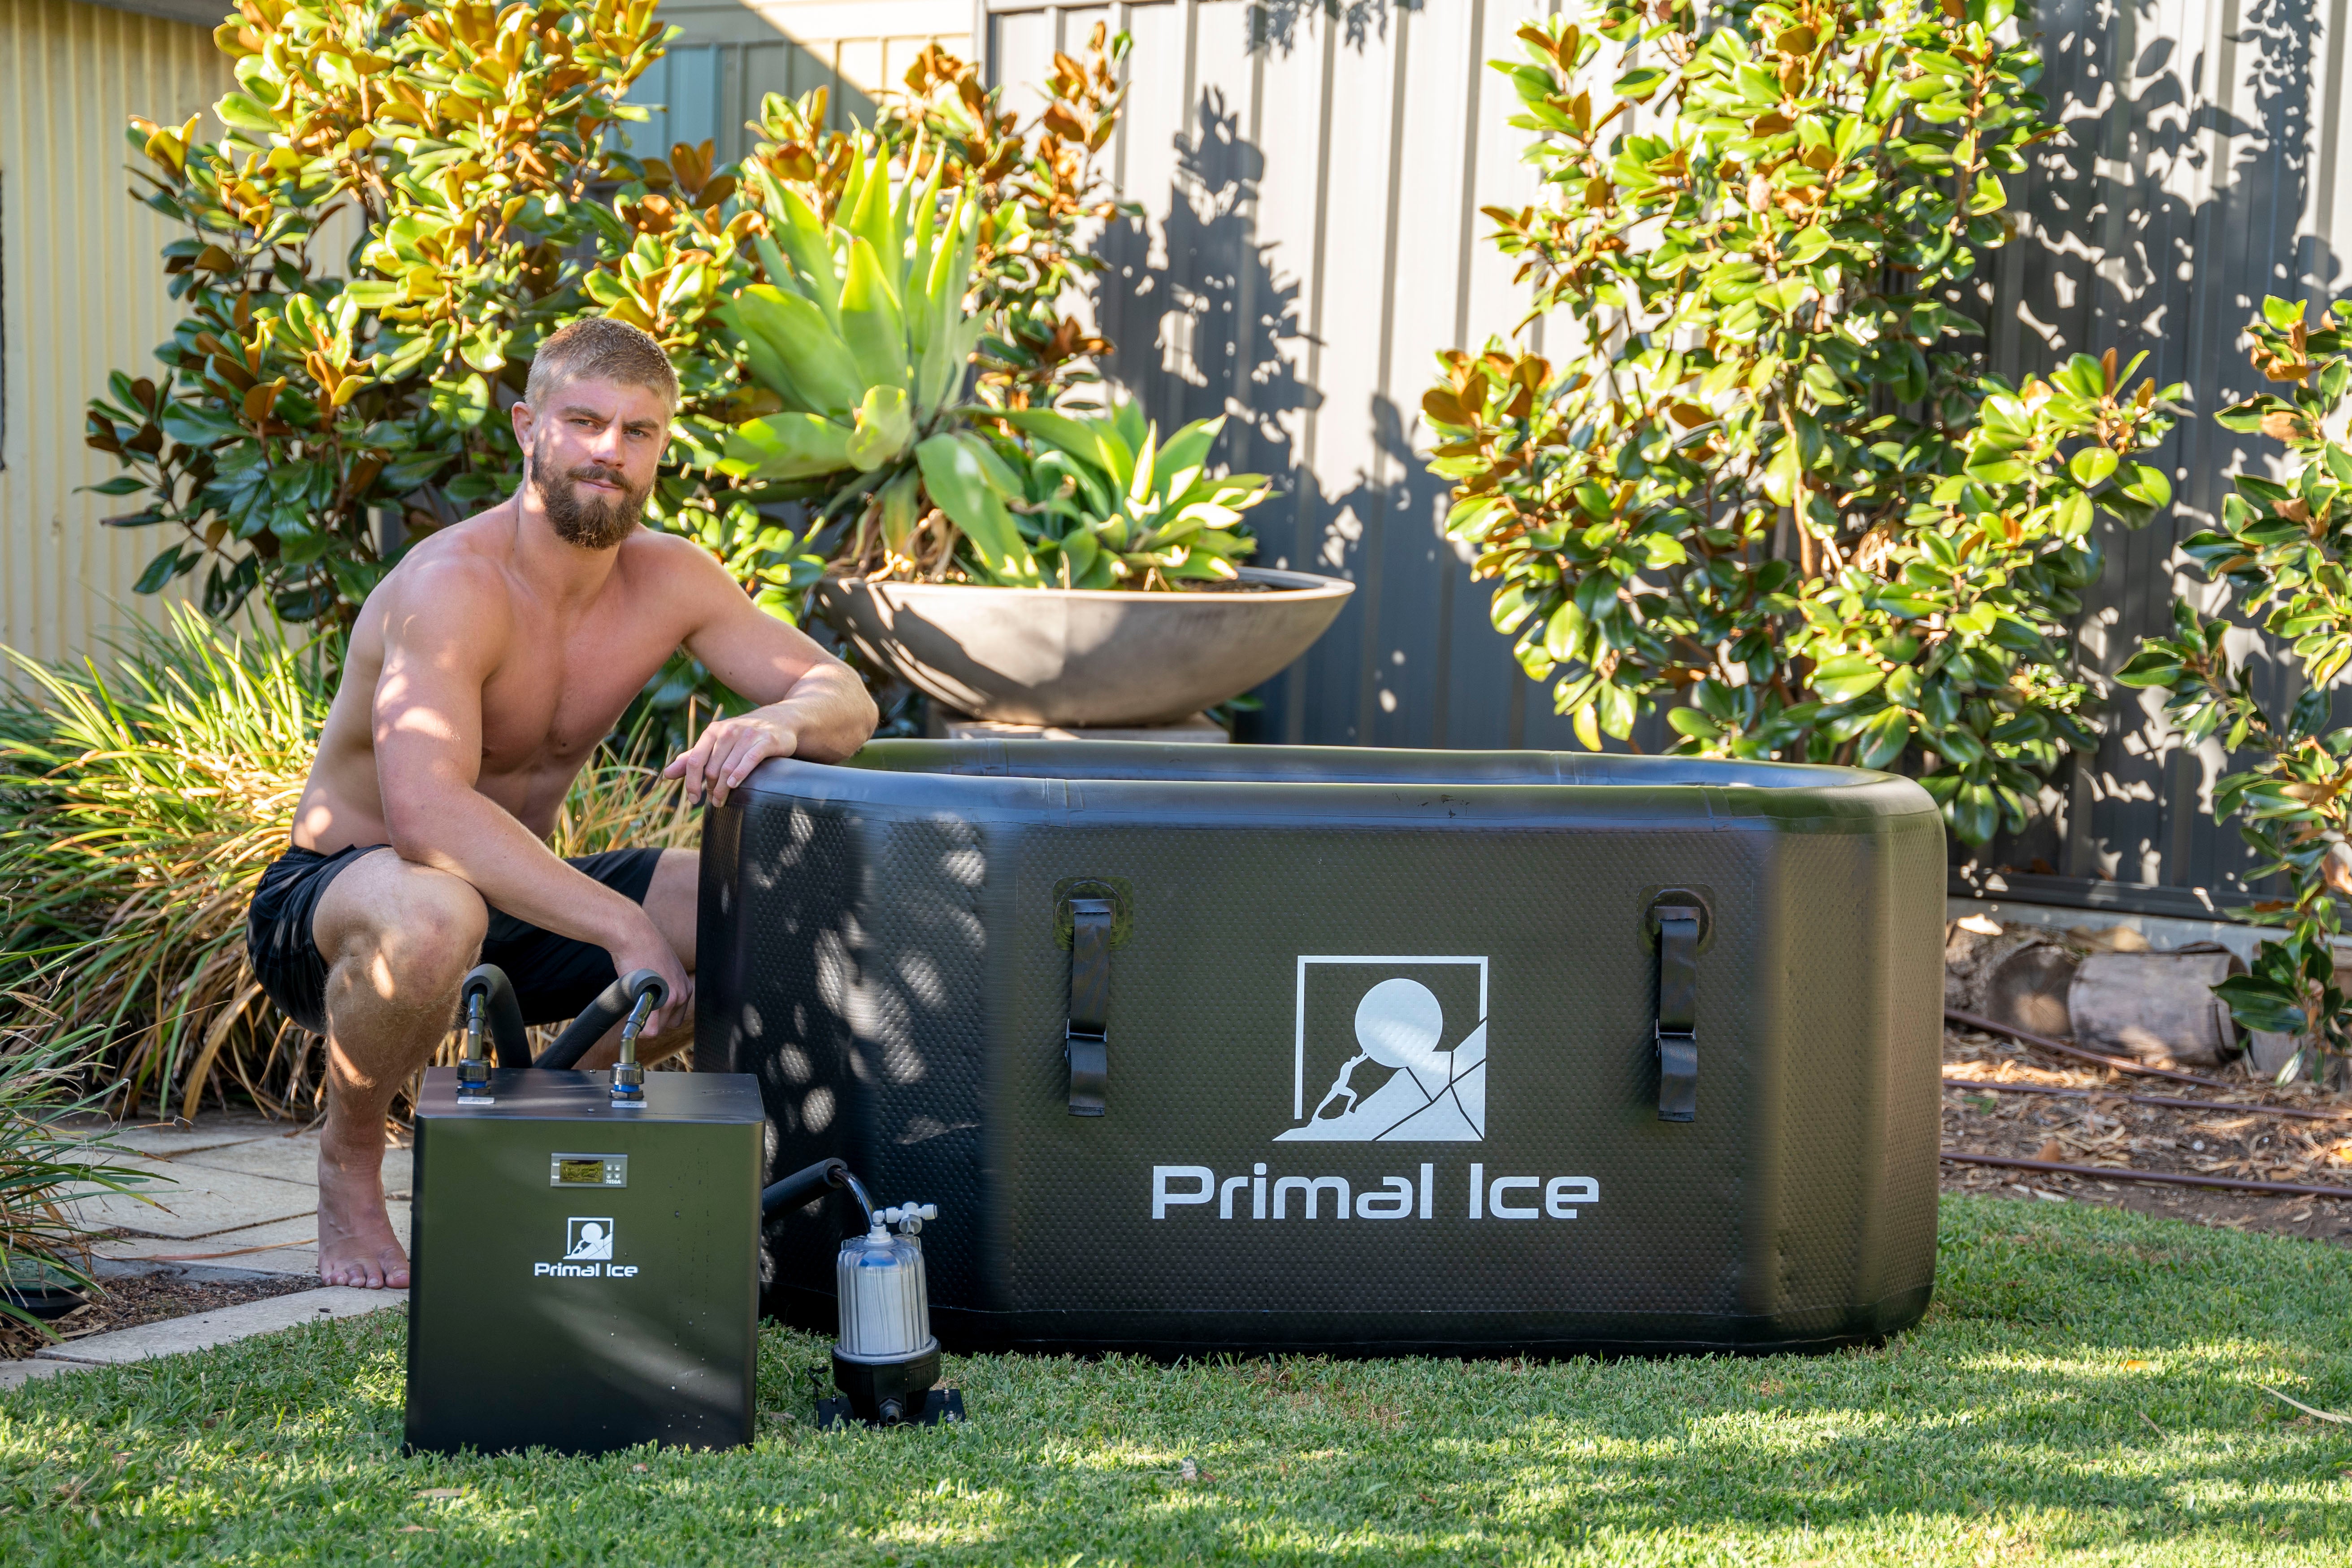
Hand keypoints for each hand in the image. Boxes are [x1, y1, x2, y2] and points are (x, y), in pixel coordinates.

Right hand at [608, 916, 693, 1036]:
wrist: (635, 936)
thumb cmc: (642, 951)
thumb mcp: (662, 970)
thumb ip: (663, 987)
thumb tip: (652, 1001)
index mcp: (684, 988)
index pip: (675, 1017)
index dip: (659, 1017)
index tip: (647, 1010)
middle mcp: (682, 994)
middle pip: (668, 1025)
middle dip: (652, 1022)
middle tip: (638, 1008)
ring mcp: (672, 998)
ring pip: (657, 1029)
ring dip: (643, 1024)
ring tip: (634, 1006)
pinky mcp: (658, 1001)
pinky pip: (649, 1029)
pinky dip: (638, 1029)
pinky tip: (631, 1016)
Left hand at [664, 707, 801, 807]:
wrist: (780, 721)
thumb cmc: (743, 736)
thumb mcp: (716, 744)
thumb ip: (693, 758)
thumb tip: (666, 774)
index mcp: (713, 731)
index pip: (695, 760)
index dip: (691, 782)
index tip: (693, 799)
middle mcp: (729, 730)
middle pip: (711, 768)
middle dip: (710, 789)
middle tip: (714, 802)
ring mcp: (748, 734)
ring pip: (728, 767)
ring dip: (723, 789)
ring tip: (722, 801)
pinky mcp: (766, 740)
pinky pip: (749, 759)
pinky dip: (740, 774)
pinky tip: (734, 785)